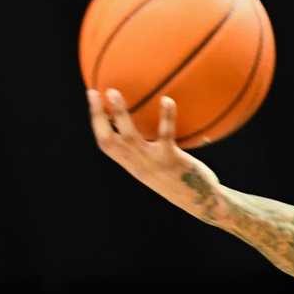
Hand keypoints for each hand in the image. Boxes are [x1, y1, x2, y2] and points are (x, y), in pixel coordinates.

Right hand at [87, 89, 225, 220]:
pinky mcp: (172, 160)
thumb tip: (143, 122)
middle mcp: (138, 164)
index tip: (92, 96)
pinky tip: (167, 100)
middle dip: (99, 117)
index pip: (106, 144)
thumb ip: (146, 149)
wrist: (201, 201)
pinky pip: (166, 135)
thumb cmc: (178, 178)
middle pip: (110, 141)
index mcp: (132, 164)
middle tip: (95, 92)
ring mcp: (153, 163)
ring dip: (120, 114)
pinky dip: (166, 117)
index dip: (97, 121)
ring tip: (113, 92)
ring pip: (130, 137)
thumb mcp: (156, 166)